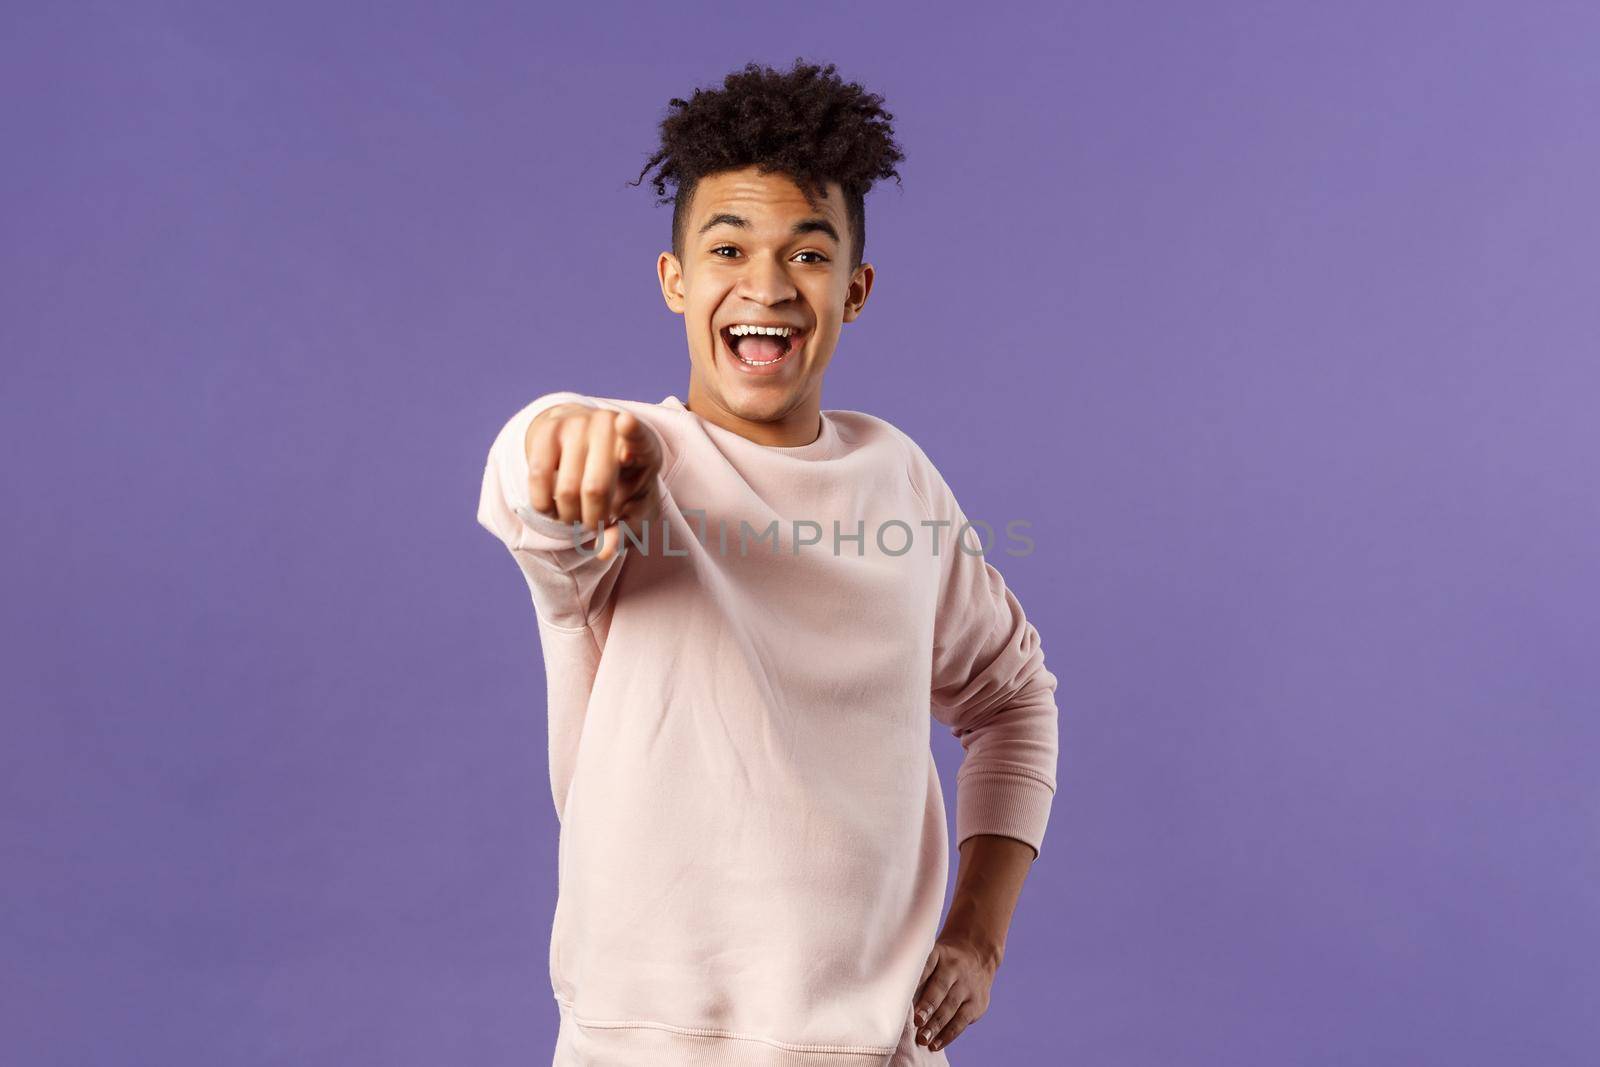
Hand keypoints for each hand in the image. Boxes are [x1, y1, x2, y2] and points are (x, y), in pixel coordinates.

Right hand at [524, 403, 663, 561]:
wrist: (594, 448)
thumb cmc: (623, 485)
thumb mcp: (635, 509)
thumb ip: (625, 532)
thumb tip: (603, 552)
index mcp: (643, 445)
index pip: (638, 436)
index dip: (631, 431)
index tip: (626, 422)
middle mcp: (609, 427)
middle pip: (595, 488)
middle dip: (592, 521)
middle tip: (594, 525)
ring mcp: (576, 423)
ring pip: (565, 490)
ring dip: (568, 517)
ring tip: (577, 515)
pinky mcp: (548, 429)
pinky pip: (537, 478)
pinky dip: (544, 505)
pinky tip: (554, 508)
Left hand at [911, 934, 1000, 1052]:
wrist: (977, 959)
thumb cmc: (942, 964)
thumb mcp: (932, 958)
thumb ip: (916, 973)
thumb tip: (892, 996)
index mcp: (939, 954)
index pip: (927, 964)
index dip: (916, 979)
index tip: (904, 993)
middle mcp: (955, 968)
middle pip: (941, 987)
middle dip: (928, 1005)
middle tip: (916, 1021)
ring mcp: (968, 986)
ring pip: (951, 1006)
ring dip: (936, 1024)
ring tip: (923, 1038)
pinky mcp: (977, 1004)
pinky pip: (962, 1021)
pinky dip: (948, 1034)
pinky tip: (935, 1044)